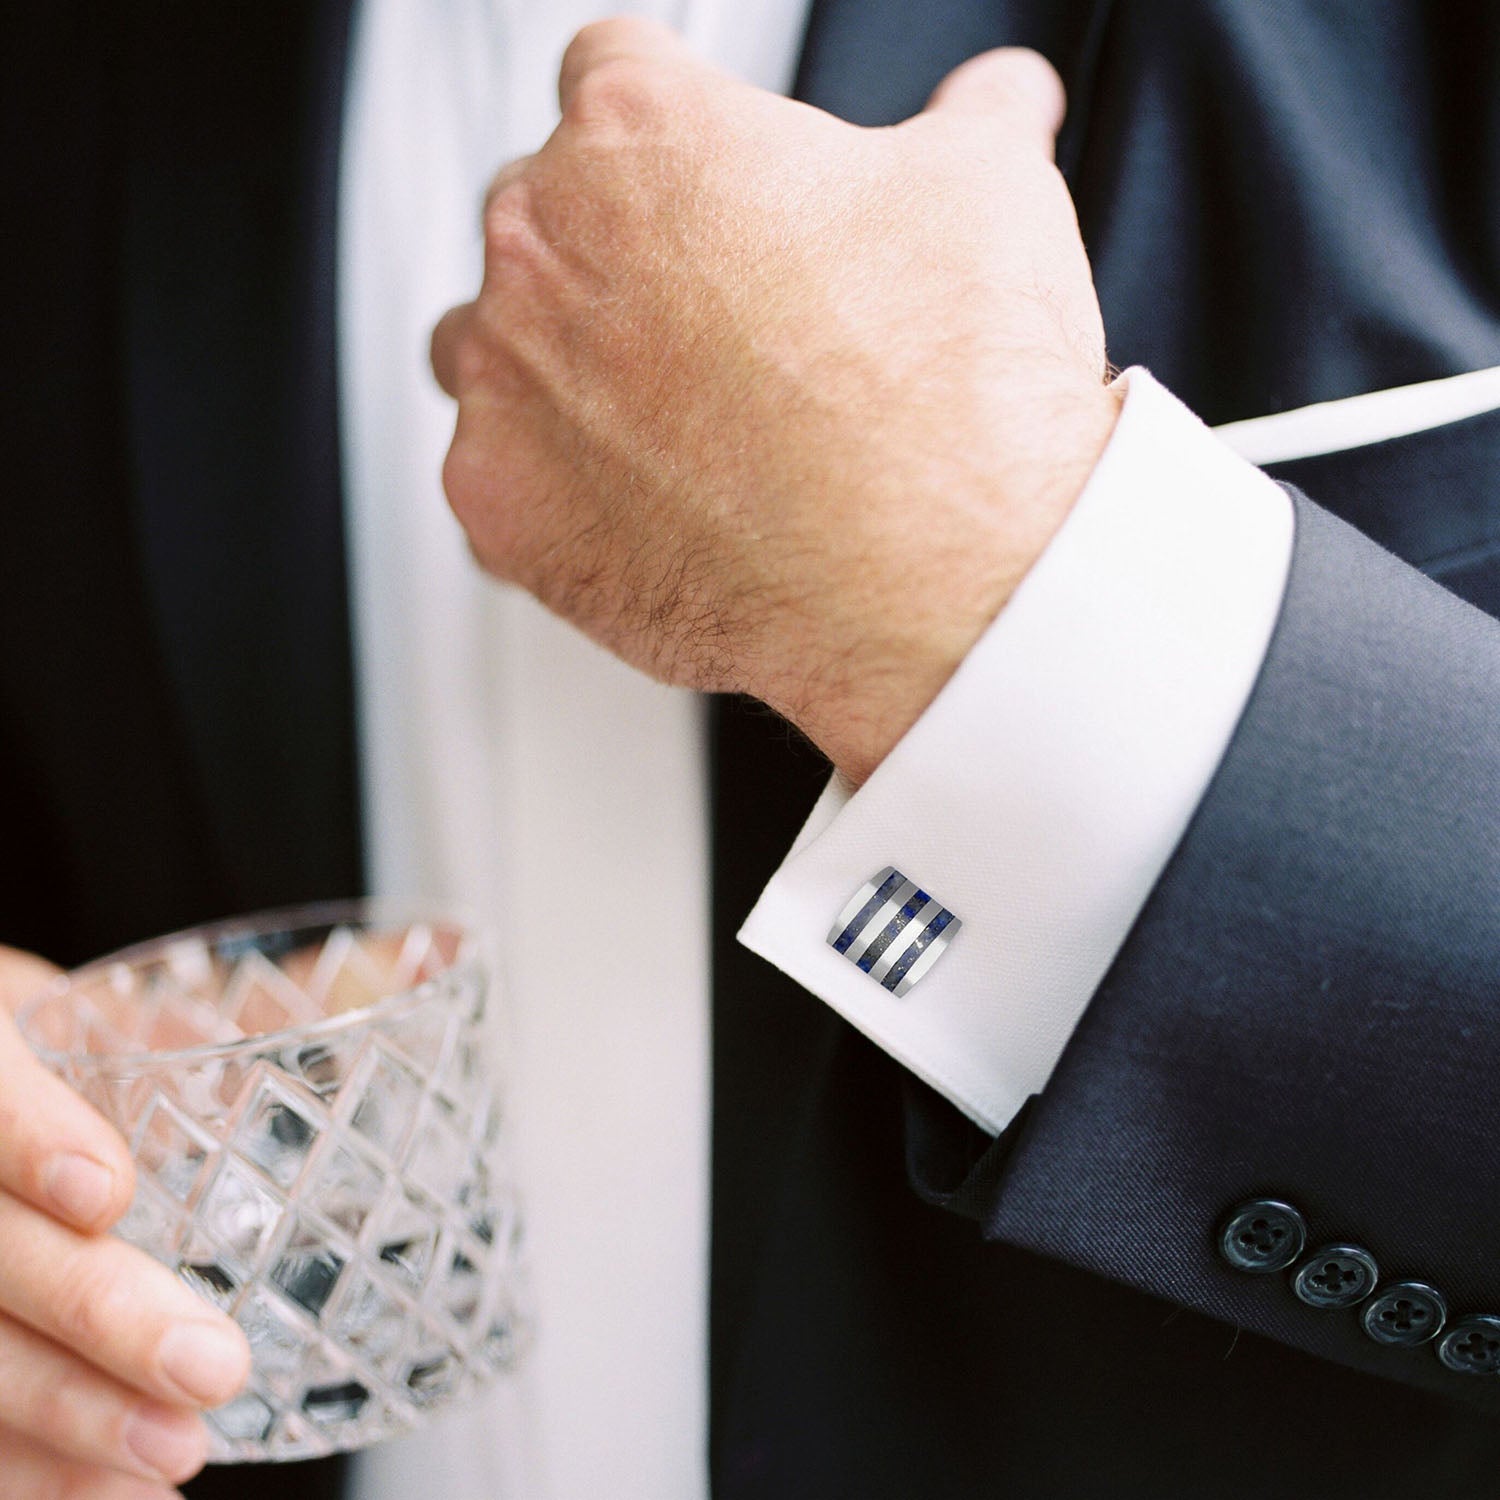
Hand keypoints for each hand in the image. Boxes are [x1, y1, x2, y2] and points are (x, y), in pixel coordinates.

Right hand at [0, 946, 250, 1496]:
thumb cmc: (59, 1047)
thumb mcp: (108, 1005)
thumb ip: (214, 1010)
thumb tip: (398, 968)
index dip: (27, 1140)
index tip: (103, 1189)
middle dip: (92, 1314)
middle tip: (208, 1367)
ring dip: (69, 1419)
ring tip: (178, 1456)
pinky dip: (44, 1472)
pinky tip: (125, 1499)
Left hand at [432, 19, 1119, 782]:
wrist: (938, 578)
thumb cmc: (951, 392)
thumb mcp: (992, 196)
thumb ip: (971, 122)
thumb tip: (995, 103)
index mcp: (640, 133)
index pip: (611, 76)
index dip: (676, 130)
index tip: (705, 180)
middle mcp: (542, 245)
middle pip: (536, 213)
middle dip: (611, 251)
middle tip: (706, 319)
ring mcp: (507, 384)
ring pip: (487, 346)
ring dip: (551, 368)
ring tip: (661, 422)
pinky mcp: (499, 510)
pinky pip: (493, 484)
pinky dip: (554, 495)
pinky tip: (644, 515)